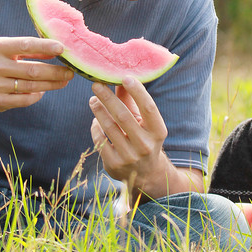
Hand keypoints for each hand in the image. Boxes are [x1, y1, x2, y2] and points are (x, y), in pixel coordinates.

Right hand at [0, 36, 73, 111]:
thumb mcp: (4, 49)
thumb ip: (28, 49)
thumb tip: (56, 50)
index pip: (25, 45)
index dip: (45, 47)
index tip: (62, 48)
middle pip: (32, 70)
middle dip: (55, 72)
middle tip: (70, 72)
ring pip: (31, 86)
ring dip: (51, 85)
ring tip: (63, 81)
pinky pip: (23, 100)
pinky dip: (36, 96)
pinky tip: (43, 91)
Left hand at [89, 76, 168, 196]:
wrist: (146, 174)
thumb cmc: (144, 138)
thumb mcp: (144, 122)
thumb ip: (132, 101)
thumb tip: (117, 78)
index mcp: (158, 131)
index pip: (149, 108)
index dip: (138, 91)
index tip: (125, 77)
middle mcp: (145, 145)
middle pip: (123, 115)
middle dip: (108, 98)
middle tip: (96, 84)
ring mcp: (129, 156)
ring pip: (109, 127)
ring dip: (98, 110)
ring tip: (93, 99)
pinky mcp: (114, 164)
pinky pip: (100, 140)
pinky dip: (96, 127)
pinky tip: (96, 119)